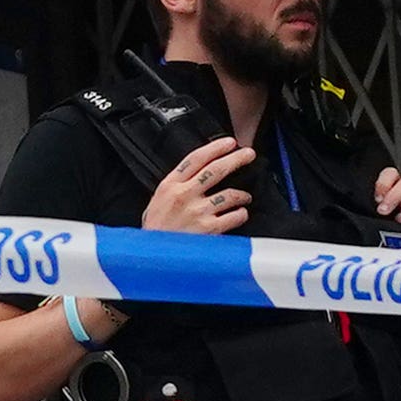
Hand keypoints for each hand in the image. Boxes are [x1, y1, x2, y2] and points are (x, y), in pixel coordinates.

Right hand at [138, 135, 257, 239]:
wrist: (152, 258)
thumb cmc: (155, 232)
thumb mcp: (156, 203)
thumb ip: (175, 188)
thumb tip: (195, 176)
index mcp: (170, 186)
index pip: (195, 158)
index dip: (215, 147)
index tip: (229, 142)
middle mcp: (184, 195)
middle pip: (216, 170)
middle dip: (236, 159)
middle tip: (248, 154)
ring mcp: (198, 212)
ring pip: (230, 194)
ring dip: (242, 195)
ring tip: (245, 197)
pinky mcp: (210, 229)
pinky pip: (234, 216)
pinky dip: (241, 214)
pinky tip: (239, 214)